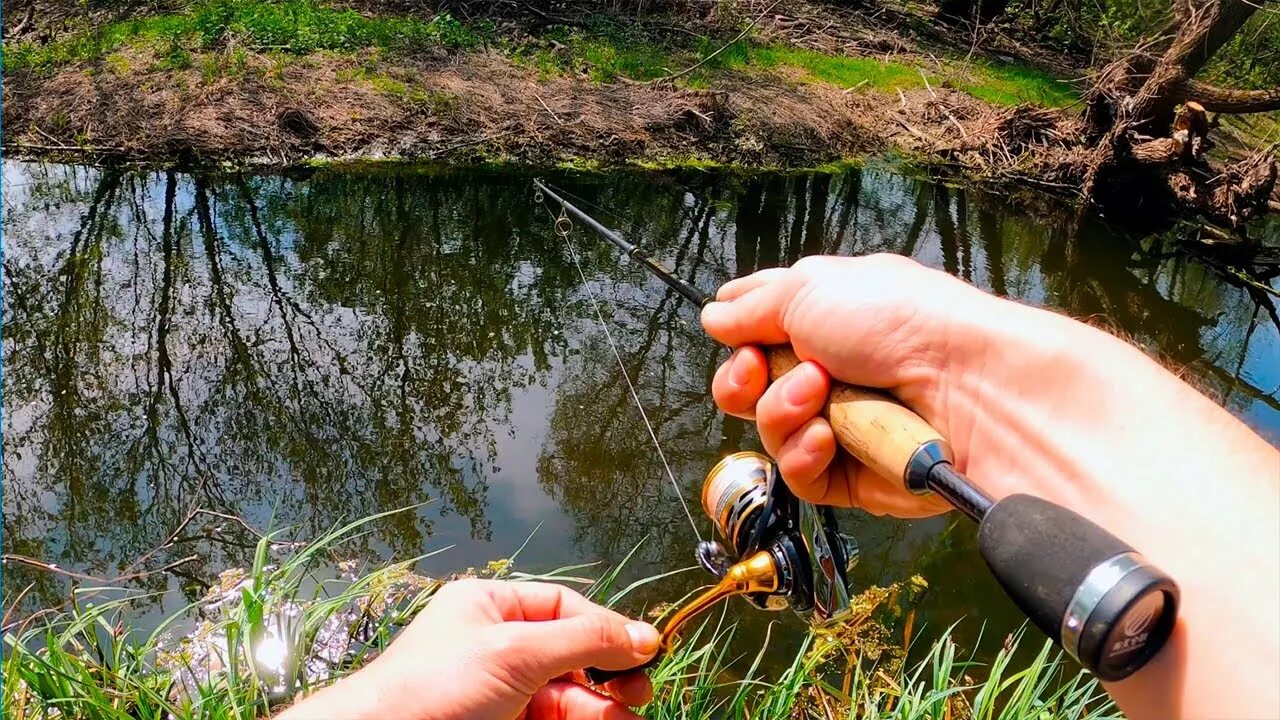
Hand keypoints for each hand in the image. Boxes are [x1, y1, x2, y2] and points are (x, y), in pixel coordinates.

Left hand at [279, 579, 658, 719]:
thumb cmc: (436, 688)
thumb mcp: (516, 651)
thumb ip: (585, 640)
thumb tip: (647, 636)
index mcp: (491, 608)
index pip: (564, 607)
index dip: (606, 628)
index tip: (643, 653)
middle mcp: (497, 646)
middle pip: (572, 654)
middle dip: (609, 673)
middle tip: (640, 694)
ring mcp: (500, 691)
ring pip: (568, 695)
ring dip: (601, 707)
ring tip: (625, 716)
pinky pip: (554, 718)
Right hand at [702, 254, 1278, 719]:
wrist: (969, 385)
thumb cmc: (901, 321)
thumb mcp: (812, 289)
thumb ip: (753, 308)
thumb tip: (713, 315)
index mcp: (829, 317)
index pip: (763, 328)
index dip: (740, 334)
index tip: (734, 330)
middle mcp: (833, 371)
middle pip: (751, 388)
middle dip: (744, 379)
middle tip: (759, 369)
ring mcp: (843, 424)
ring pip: (771, 432)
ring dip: (781, 411)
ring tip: (820, 394)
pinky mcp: (855, 476)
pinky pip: (800, 476)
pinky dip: (804, 454)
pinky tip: (829, 437)